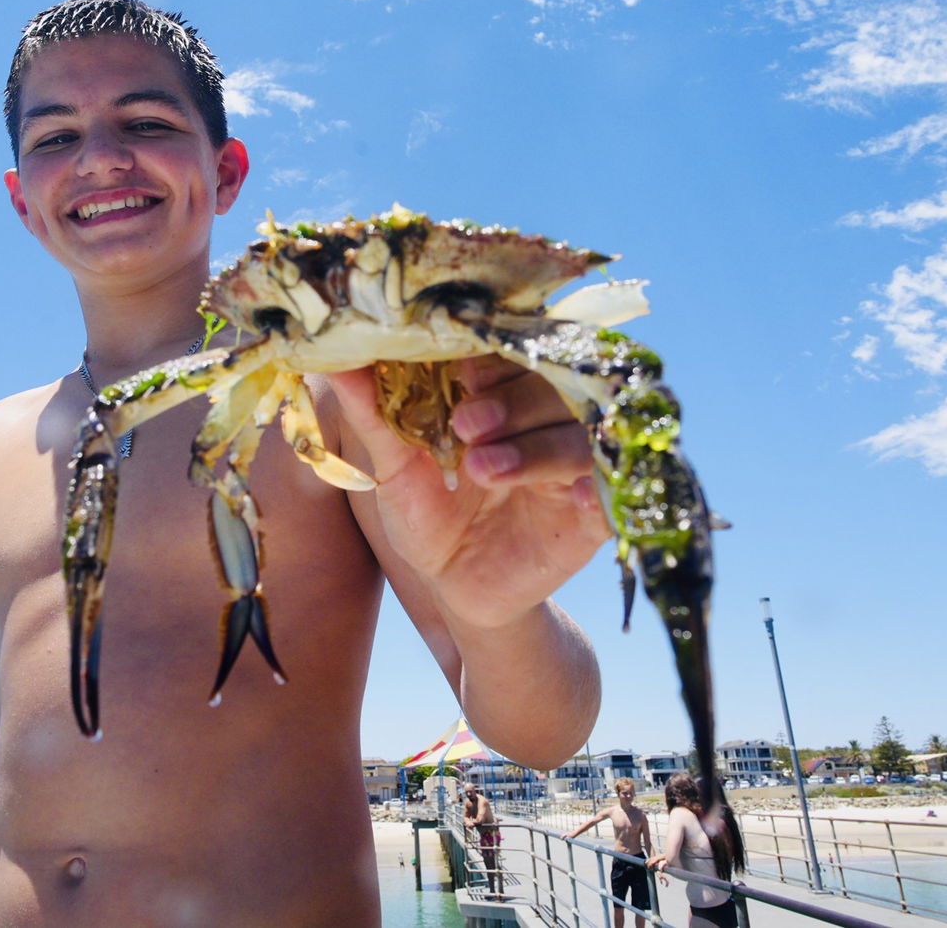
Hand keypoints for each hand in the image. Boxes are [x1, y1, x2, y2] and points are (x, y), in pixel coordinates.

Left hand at [328, 357, 611, 624]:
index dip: (491, 357)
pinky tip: (573, 495)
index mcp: (502, 397)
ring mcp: (573, 467)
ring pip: (576, 436)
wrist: (458, 592)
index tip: (459, 373)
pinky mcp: (593, 516)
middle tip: (465, 425)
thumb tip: (338, 360)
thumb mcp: (395, 470)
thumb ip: (374, 414)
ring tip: (482, 468)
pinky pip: (609, 493)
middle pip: (551, 387)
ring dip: (532, 448)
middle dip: (510, 402)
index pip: (513, 353)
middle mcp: (544, 422)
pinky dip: (594, 489)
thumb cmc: (429, 519)